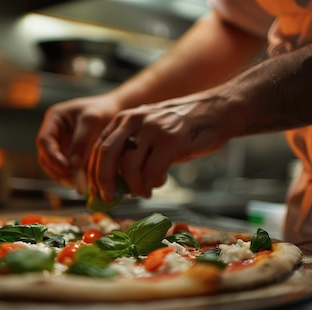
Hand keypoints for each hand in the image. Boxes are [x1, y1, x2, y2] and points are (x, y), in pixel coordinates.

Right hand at [36, 94, 123, 192]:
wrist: (114, 111)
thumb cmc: (103, 110)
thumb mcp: (92, 120)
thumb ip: (82, 141)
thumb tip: (73, 165)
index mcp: (54, 119)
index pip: (44, 141)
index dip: (52, 156)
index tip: (67, 168)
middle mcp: (53, 133)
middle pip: (46, 157)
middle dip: (58, 170)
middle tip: (75, 180)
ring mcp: (60, 145)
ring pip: (54, 167)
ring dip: (64, 177)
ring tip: (81, 183)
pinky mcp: (68, 155)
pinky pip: (65, 170)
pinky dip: (72, 177)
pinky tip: (84, 182)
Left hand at [87, 93, 230, 200]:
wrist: (218, 111)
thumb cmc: (183, 126)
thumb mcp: (150, 128)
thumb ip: (131, 147)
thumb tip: (113, 182)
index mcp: (125, 118)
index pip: (98, 146)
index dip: (93, 172)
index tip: (95, 190)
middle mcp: (135, 120)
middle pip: (106, 155)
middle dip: (103, 181)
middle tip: (108, 197)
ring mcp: (153, 129)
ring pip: (130, 167)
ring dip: (135, 187)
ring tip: (144, 192)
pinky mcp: (171, 141)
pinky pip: (152, 172)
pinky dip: (153, 183)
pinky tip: (160, 182)